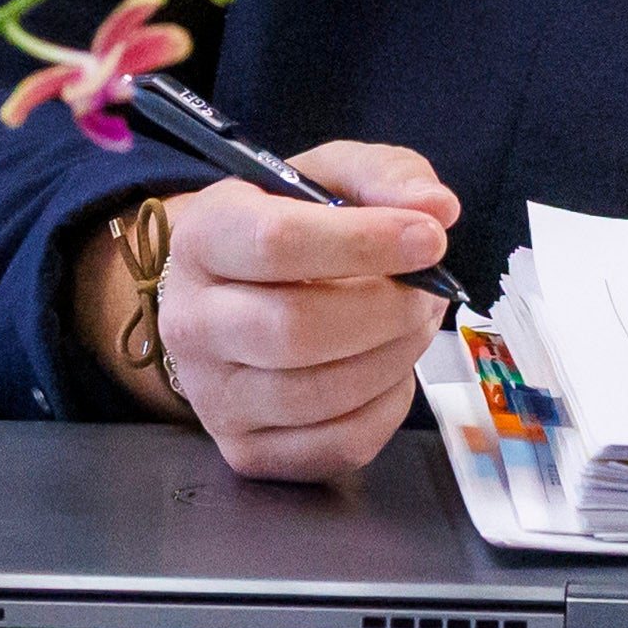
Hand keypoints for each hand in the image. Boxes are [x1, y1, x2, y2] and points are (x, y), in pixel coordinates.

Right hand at [106, 139, 452, 482]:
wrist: (234, 297)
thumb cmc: (291, 228)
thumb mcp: (331, 178)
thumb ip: (386, 177)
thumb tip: (438, 209)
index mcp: (202, 237)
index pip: (275, 243)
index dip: (364, 242)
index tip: (431, 239)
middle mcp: (190, 321)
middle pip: (294, 328)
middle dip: (387, 311)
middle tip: (429, 292)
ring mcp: (212, 396)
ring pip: (319, 394)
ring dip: (394, 357)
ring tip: (415, 324)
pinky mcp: (246, 450)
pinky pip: (338, 445)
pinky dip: (387, 408)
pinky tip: (390, 368)